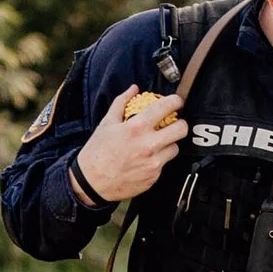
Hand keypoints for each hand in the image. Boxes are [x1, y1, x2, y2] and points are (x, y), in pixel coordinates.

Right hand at [74, 86, 188, 202]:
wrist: (91, 183)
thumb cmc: (97, 153)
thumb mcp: (106, 123)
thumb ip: (121, 103)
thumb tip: (133, 89)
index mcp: (136, 128)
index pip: (166, 107)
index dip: (176, 101)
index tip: (177, 102)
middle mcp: (148, 145)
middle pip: (181, 129)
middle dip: (180, 123)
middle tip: (174, 123)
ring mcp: (153, 163)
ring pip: (175, 148)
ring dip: (169, 143)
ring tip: (158, 143)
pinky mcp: (153, 177)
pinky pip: (164, 164)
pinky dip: (158, 159)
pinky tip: (146, 158)